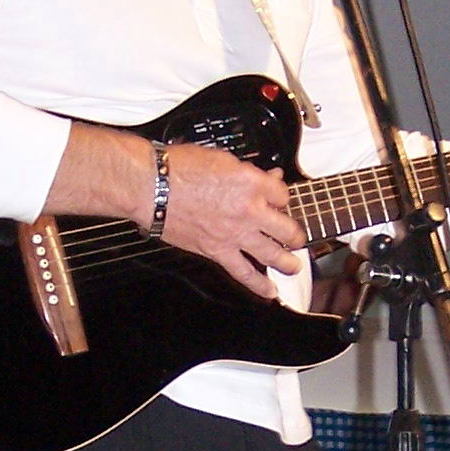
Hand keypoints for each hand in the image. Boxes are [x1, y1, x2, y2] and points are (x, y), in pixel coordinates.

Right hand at [157, 143, 305, 298]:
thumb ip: (249, 173)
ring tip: (293, 266)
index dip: (282, 197)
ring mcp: (235, 234)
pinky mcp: (218, 252)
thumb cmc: (179, 169)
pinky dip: (259, 285)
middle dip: (295, 234)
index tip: (278, 200)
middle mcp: (249, 210)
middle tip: (296, 238)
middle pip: (287, 228)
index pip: (283, 194)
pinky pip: (245, 273)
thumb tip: (267, 179)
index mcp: (251, 183)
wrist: (152, 187)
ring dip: (288, 262)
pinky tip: (270, 291)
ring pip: (273, 254)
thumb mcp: (222, 159)